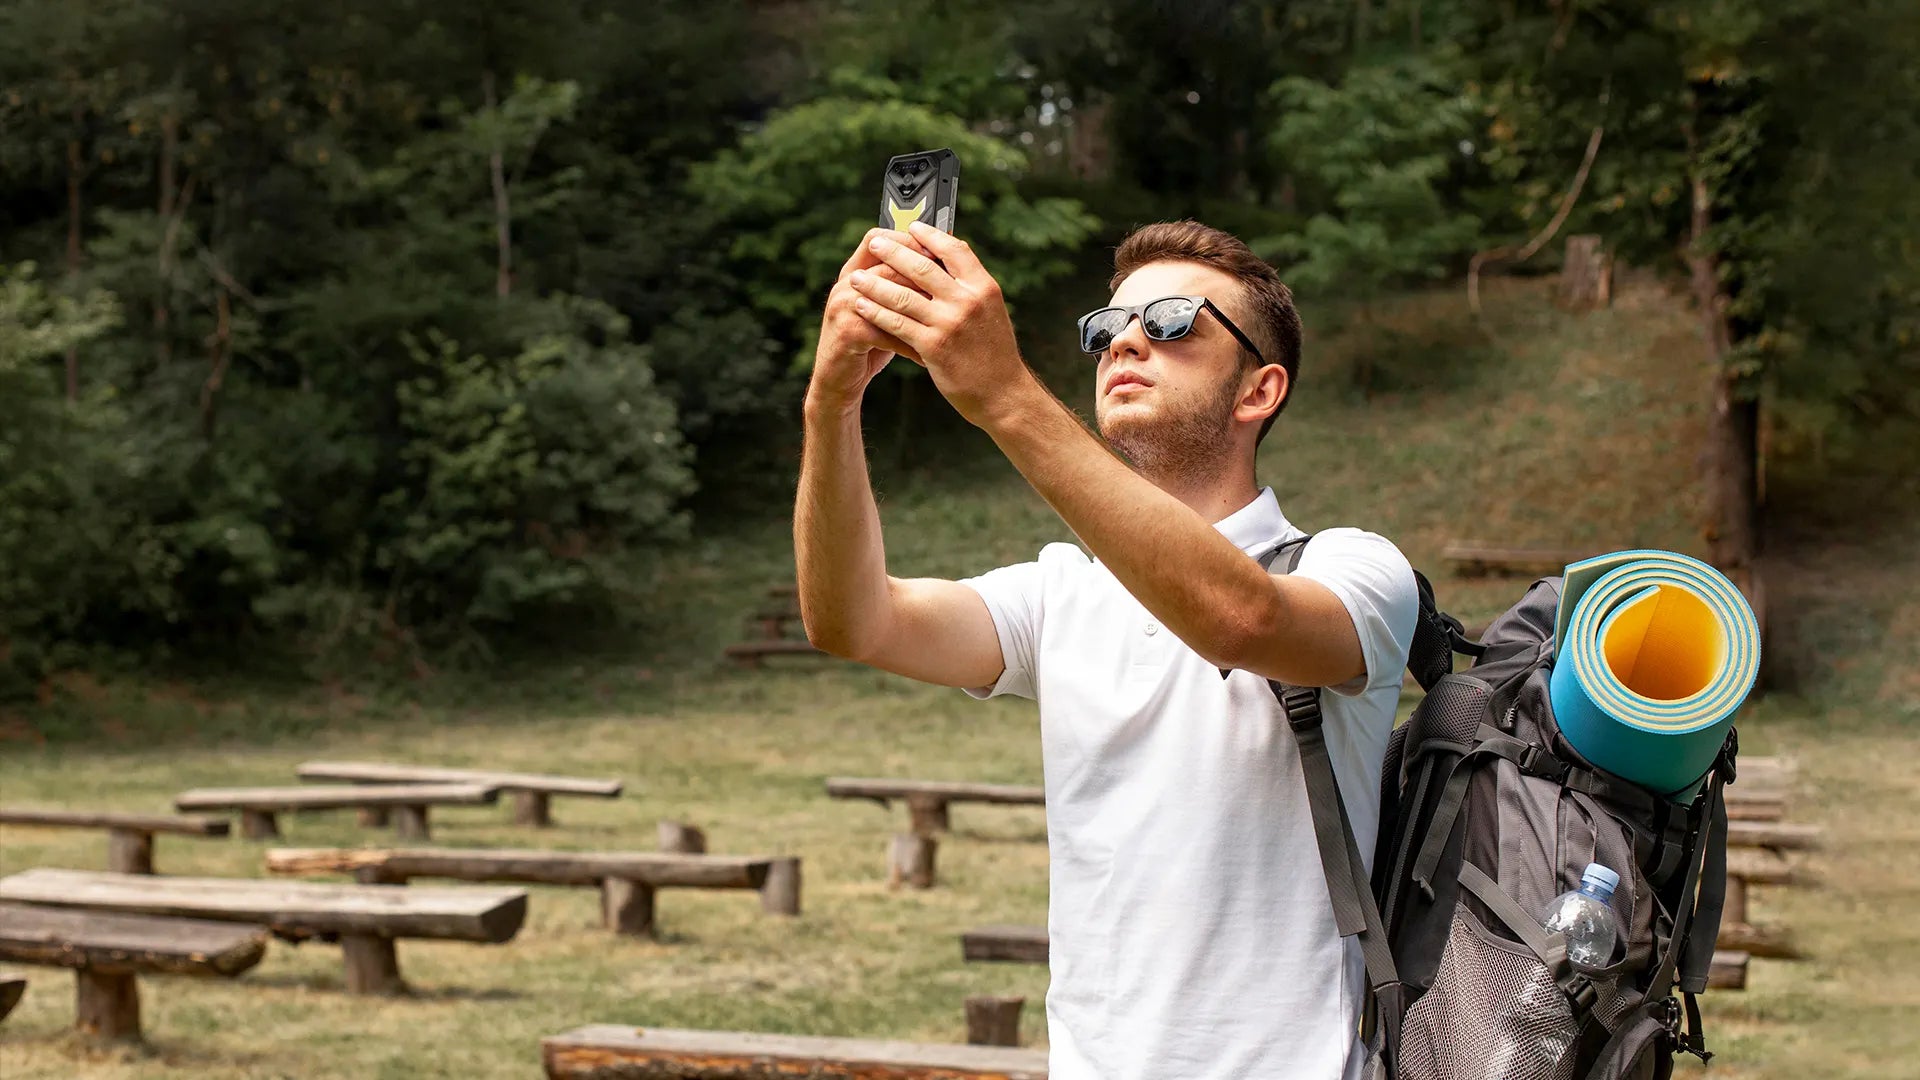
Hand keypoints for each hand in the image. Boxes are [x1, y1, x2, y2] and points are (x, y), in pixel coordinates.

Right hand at [808, 228, 932, 416]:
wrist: (838, 381)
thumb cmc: (870, 342)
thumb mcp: (885, 309)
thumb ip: (904, 287)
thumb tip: (946, 268)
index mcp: (855, 270)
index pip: (879, 239)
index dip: (908, 240)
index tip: (939, 250)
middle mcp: (846, 282)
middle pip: (888, 263)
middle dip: (923, 274)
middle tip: (953, 285)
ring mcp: (843, 305)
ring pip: (889, 294)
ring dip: (922, 307)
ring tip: (949, 318)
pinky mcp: (847, 331)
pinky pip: (888, 330)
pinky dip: (912, 343)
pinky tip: (930, 353)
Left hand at [845, 222, 1029, 427]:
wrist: (1003, 394)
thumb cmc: (994, 352)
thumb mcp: (990, 311)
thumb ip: (969, 286)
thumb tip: (946, 257)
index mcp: (984, 287)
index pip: (954, 249)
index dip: (930, 236)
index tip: (911, 227)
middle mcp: (967, 301)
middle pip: (922, 267)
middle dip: (893, 252)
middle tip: (874, 243)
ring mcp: (949, 323)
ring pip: (903, 295)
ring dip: (875, 283)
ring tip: (856, 277)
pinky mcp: (933, 346)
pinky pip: (896, 323)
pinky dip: (875, 312)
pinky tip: (862, 305)